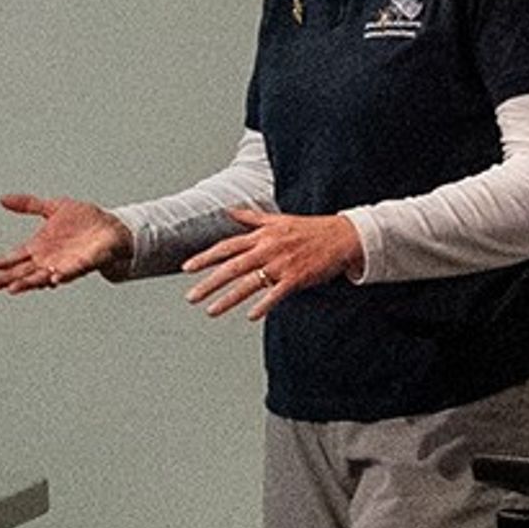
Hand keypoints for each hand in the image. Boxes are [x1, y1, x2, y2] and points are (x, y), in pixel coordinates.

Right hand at [0, 194, 133, 294]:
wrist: (113, 227)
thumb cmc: (85, 220)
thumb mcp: (53, 207)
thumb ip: (28, 205)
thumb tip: (2, 199)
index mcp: (38, 248)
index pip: (10, 259)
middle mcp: (47, 260)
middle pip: (19, 273)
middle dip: (1, 281)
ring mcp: (64, 264)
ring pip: (40, 277)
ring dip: (27, 283)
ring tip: (12, 289)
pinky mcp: (84, 264)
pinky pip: (71, 272)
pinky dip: (62, 276)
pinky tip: (52, 279)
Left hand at [184, 206, 360, 319]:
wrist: (342, 236)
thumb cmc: (309, 229)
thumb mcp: (278, 219)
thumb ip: (251, 218)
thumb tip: (229, 211)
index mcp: (261, 235)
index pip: (226, 247)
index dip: (205, 257)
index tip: (186, 268)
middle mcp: (267, 249)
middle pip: (232, 267)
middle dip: (209, 283)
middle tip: (191, 297)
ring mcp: (281, 264)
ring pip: (249, 283)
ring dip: (229, 299)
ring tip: (211, 311)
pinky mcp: (297, 277)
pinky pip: (277, 293)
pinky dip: (264, 305)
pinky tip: (251, 316)